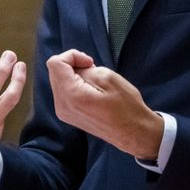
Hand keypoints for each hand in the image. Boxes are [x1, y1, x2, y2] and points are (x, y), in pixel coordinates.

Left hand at [46, 50, 162, 160]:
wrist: (134, 133)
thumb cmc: (127, 107)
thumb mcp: (108, 78)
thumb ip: (85, 69)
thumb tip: (74, 68)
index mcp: (71, 95)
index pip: (55, 63)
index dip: (72, 56)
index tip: (90, 62)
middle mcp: (62, 106)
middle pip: (55, 71)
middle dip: (73, 65)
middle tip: (93, 69)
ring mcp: (64, 113)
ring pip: (59, 80)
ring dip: (74, 75)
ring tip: (95, 81)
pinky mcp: (68, 115)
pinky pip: (64, 91)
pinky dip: (74, 84)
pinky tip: (91, 89)